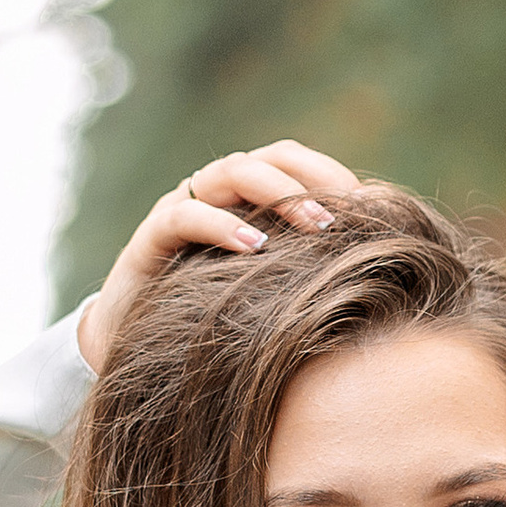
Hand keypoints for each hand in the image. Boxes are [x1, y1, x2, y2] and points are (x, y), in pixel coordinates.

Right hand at [76, 139, 361, 368]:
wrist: (132, 347)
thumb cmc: (207, 320)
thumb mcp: (264, 293)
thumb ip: (303, 272)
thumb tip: (373, 270)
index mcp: (246, 197)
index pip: (292, 161)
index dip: (329, 173)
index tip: (371, 204)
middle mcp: (215, 193)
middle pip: (267, 159)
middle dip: (311, 180)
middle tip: (346, 216)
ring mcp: (181, 208)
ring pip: (232, 174)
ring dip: (278, 195)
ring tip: (316, 227)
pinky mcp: (150, 237)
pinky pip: (186, 216)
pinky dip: (222, 225)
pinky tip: (253, 247)